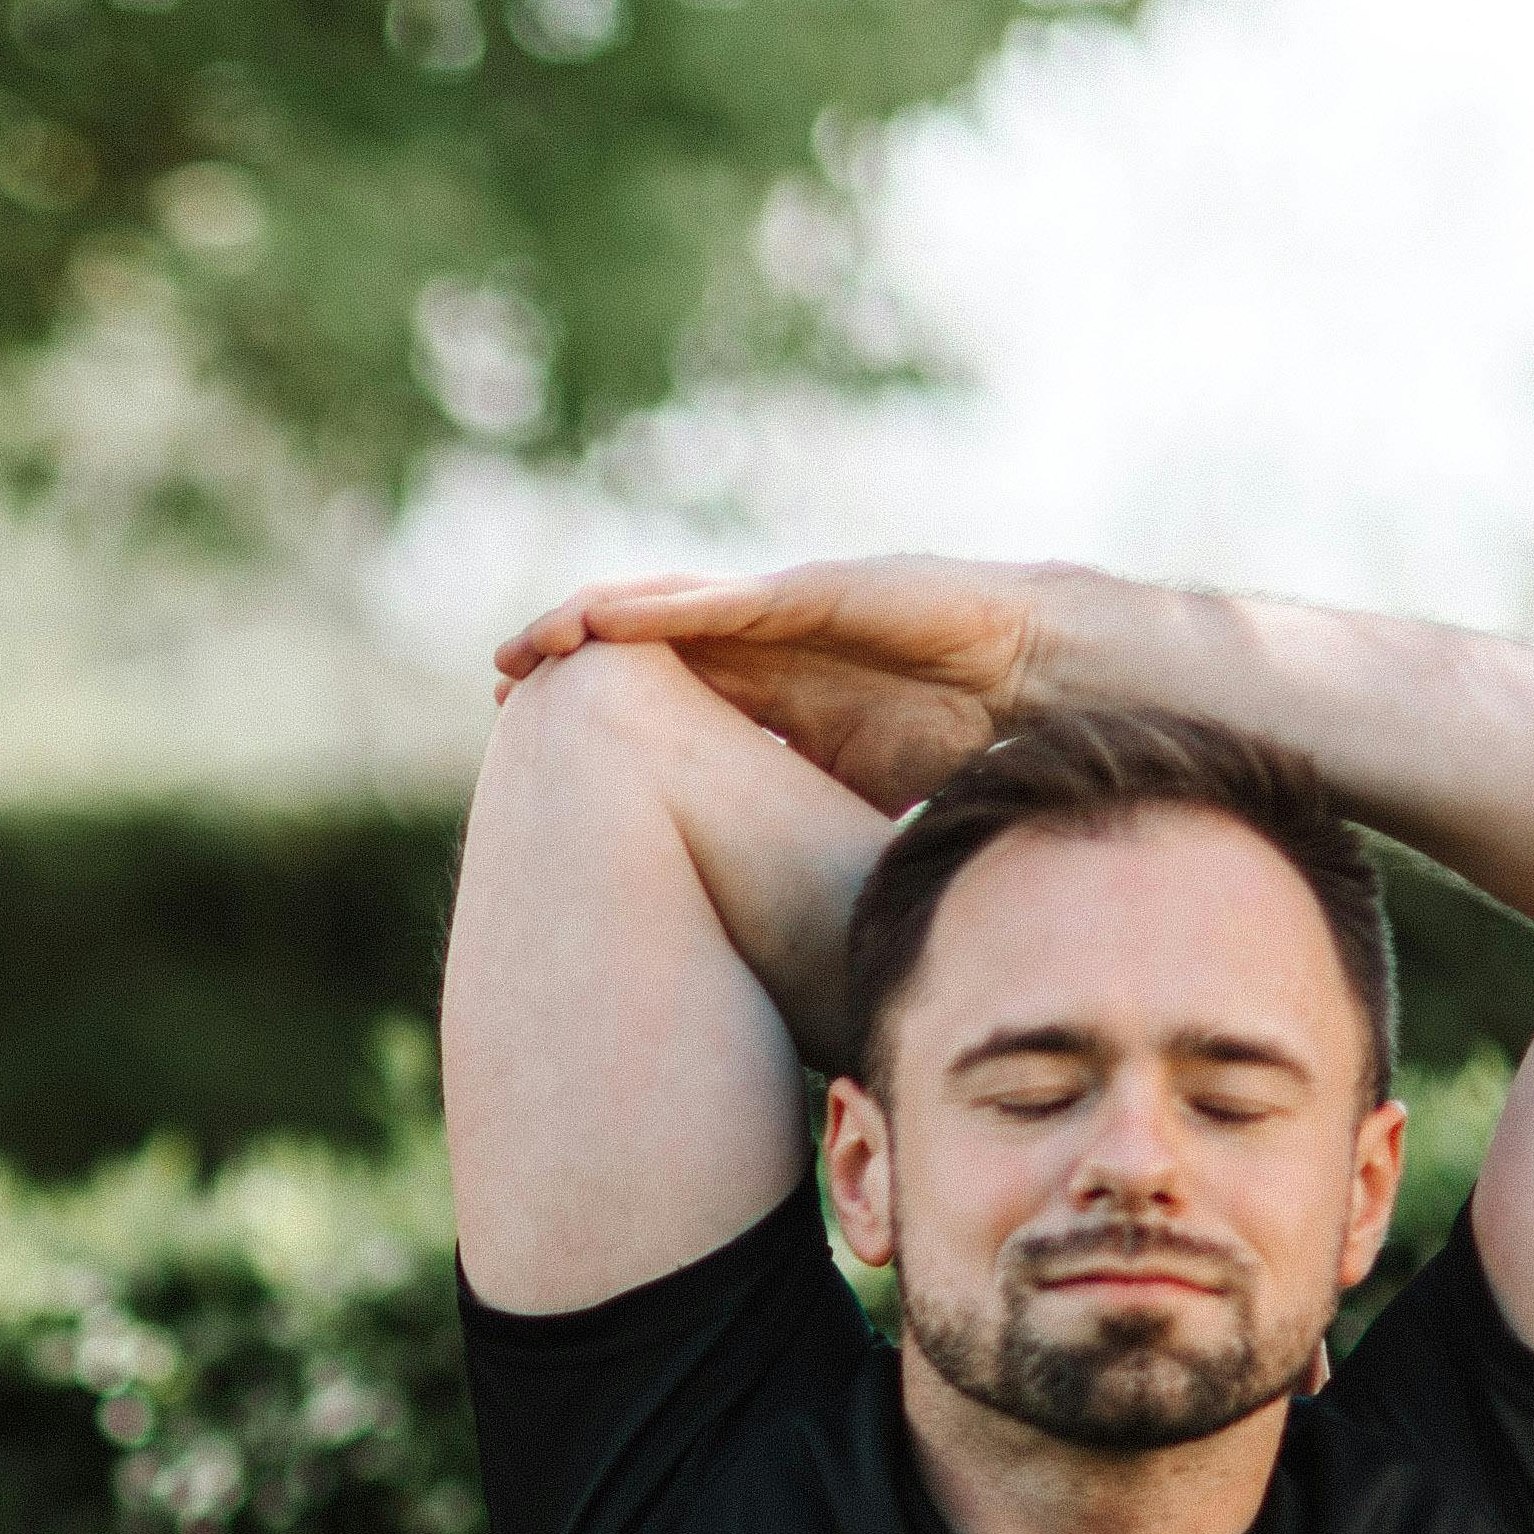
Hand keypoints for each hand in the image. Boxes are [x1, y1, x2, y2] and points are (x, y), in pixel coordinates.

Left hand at [493, 558, 1071, 811]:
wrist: (1034, 683)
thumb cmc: (952, 744)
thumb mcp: (843, 806)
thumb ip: (797, 843)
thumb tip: (771, 941)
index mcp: (768, 690)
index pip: (660, 697)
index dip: (596, 712)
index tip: (526, 740)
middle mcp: (766, 645)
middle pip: (644, 645)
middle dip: (570, 655)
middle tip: (499, 684)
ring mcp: (786, 613)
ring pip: (667, 610)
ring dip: (590, 620)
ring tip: (523, 642)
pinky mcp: (816, 592)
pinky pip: (721, 599)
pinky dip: (658, 606)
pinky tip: (595, 616)